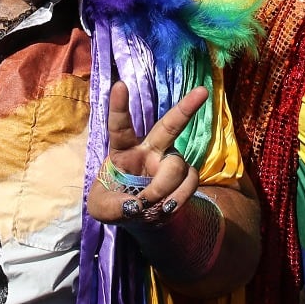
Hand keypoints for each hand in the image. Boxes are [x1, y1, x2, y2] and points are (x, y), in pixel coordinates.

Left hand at [87, 82, 205, 226]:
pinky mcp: (186, 177)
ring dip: (163, 188)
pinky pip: (190, 182)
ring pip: (177, 166)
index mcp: (124, 149)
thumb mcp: (101, 208)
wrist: (142, 218)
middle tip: (203, 91)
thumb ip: (111, 206)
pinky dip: (178, 198)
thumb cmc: (116, 204)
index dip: (119, 107)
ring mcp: (171, 162)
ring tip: (150, 205)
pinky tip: (166, 208)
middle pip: (170, 125)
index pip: (120, 126)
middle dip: (186, 107)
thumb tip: (136, 205)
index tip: (119, 85)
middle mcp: (151, 149)